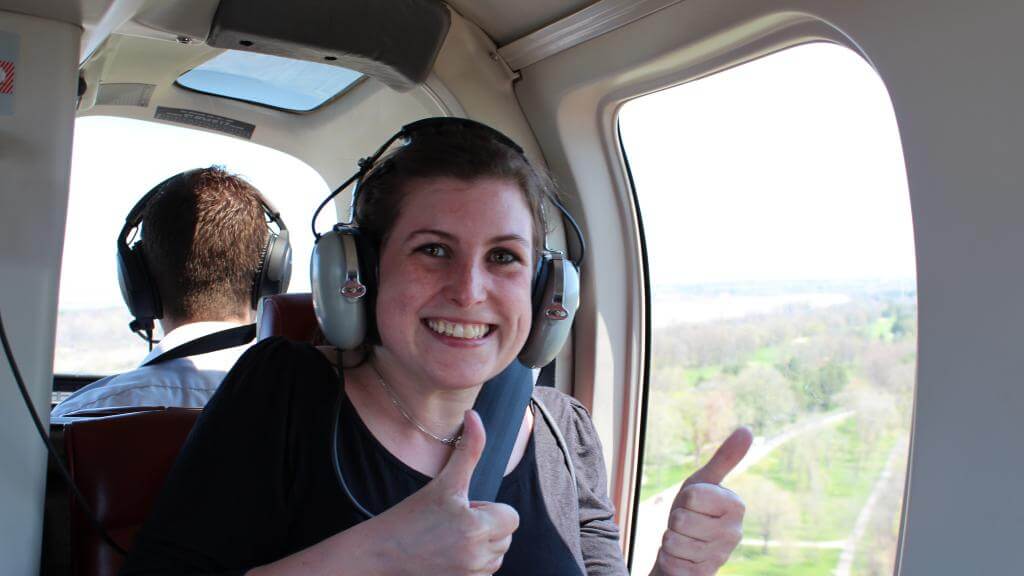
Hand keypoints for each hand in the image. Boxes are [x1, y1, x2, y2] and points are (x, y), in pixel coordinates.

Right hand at [372, 410, 518, 575]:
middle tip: (452, 525)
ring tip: (449, 541)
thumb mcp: (443, 482)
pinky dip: (472, 568)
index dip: (489, 511)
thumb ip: (468, 449)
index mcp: (476, 527)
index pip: (511, 517)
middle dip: (486, 529)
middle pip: (506, 538)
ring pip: (496, 558)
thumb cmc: (410, 517)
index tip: (463, 510)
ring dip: (480, 549)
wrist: (380, 555)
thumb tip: (475, 415)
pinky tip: (448, 559)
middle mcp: (477, 556)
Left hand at [652, 427, 752, 575]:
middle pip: (680, 519)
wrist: (686, 549)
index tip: (692, 503)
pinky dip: (667, 561)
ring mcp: (720, 558)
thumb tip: (748, 429)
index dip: (684, 498)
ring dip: (669, 541)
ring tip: (682, 540)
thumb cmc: (694, 510)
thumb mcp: (704, 481)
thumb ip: (725, 458)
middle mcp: (734, 533)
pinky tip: (680, 560)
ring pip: (672, 542)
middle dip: (675, 521)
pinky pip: (670, 564)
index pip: (692, 495)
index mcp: (736, 506)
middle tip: (686, 523)